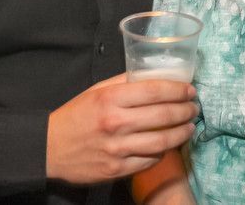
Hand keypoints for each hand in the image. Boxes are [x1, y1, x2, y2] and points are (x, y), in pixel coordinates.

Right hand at [46, 74, 197, 184]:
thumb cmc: (74, 116)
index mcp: (111, 99)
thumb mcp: (96, 91)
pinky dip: (163, 151)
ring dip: (181, 133)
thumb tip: (152, 74)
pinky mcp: (117, 169)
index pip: (155, 90)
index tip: (190, 90)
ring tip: (189, 127)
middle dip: (186, 110)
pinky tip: (168, 145)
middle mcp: (116, 123)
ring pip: (162, 141)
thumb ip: (123, 82)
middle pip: (164, 115)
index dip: (178, 90)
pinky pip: (150, 160)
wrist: (50, 149)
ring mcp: (117, 149)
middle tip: (194, 108)